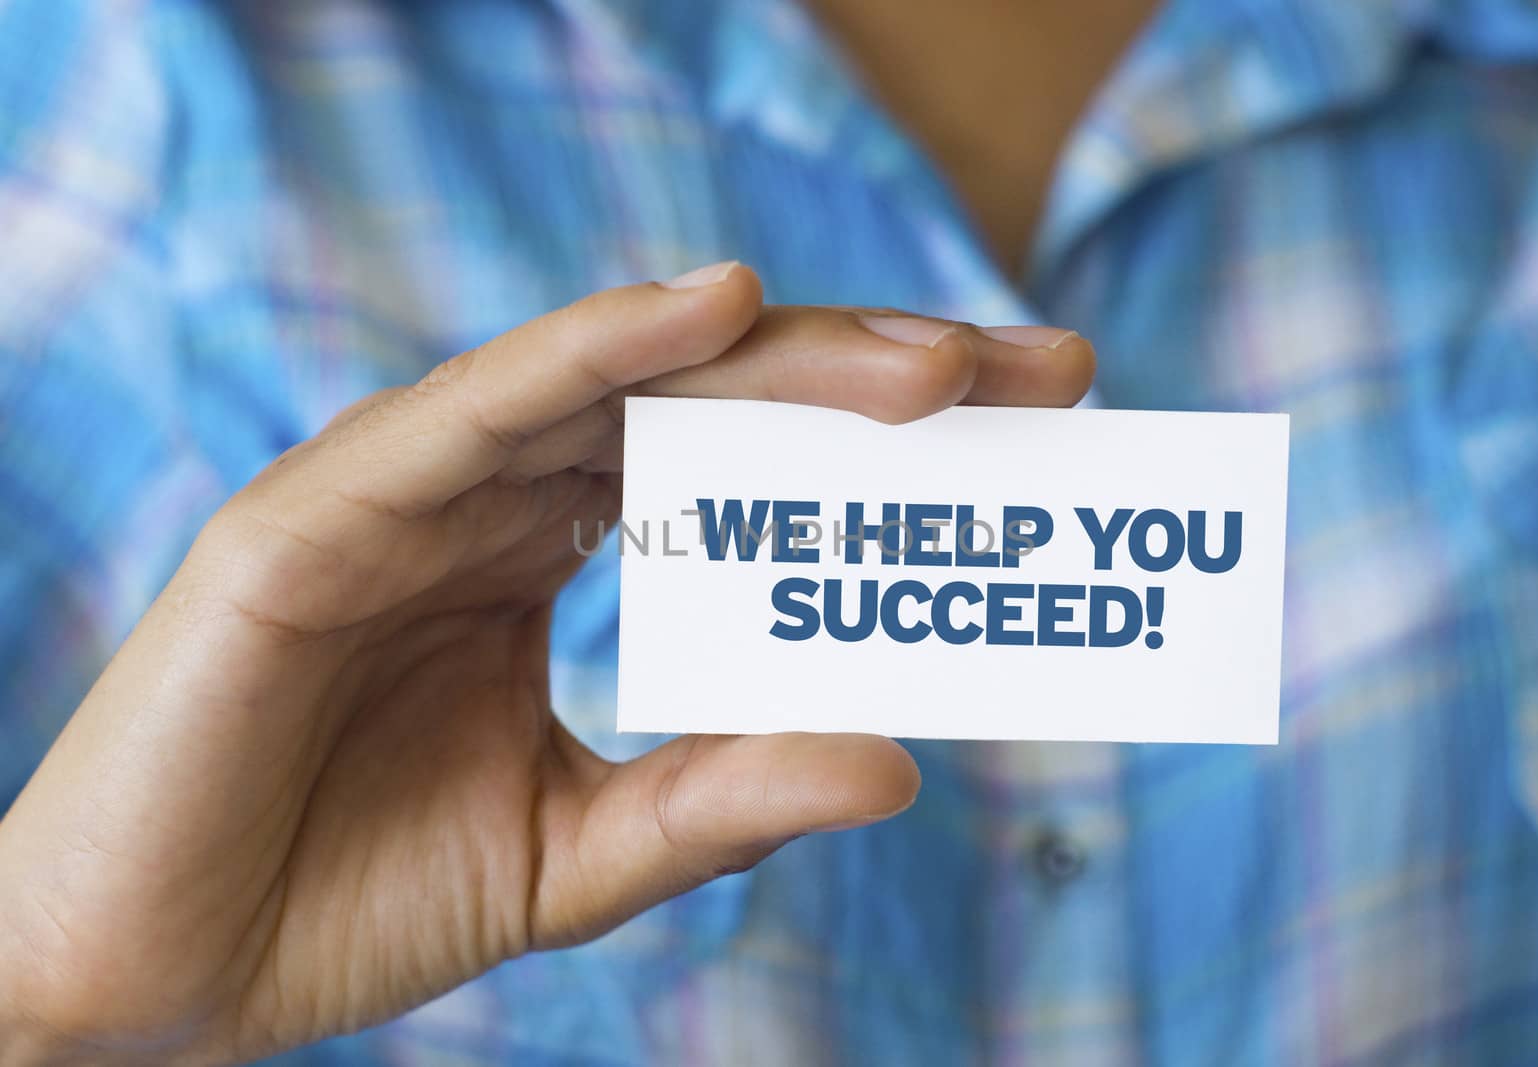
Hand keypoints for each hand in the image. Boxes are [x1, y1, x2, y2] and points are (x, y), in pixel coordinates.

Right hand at [0, 263, 1093, 1064]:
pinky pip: (474, 414)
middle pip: (709, 402)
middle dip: (876, 380)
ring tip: (932, 366)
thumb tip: (899, 759)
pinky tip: (715, 312)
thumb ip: (721, 797)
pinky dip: (594, 350)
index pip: (741, 466)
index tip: (1037, 436)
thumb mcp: (581, 855)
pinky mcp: (313, 516)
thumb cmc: (353, 897)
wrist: (154, 983)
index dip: (883, 443)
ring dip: (781, 359)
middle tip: (1039, 374)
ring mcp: (407, 494)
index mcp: (550, 556)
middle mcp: (495, 501)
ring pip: (615, 386)